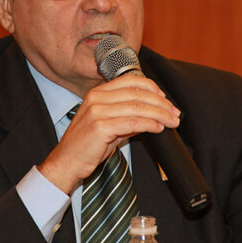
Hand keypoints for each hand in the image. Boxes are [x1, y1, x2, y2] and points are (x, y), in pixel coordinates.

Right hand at [38, 74, 180, 193]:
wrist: (67, 161)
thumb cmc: (86, 145)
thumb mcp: (107, 124)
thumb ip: (126, 115)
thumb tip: (152, 114)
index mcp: (98, 92)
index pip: (131, 81)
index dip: (152, 88)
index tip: (166, 99)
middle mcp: (97, 98)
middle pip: (138, 93)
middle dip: (161, 103)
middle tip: (175, 113)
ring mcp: (97, 111)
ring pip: (138, 107)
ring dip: (160, 114)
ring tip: (172, 122)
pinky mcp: (100, 127)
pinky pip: (132, 123)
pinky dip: (149, 124)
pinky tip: (159, 128)